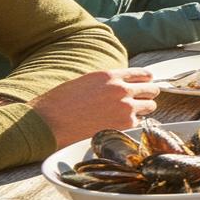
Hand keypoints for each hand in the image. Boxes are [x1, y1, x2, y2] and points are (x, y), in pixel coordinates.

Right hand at [28, 69, 161, 148]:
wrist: (48, 123)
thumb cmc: (61, 102)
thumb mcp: (87, 81)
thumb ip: (109, 81)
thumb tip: (123, 84)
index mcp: (110, 75)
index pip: (142, 73)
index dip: (145, 79)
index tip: (146, 83)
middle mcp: (121, 89)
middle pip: (152, 89)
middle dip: (147, 95)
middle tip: (141, 100)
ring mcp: (124, 108)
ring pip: (150, 106)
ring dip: (142, 110)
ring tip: (128, 114)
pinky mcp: (123, 126)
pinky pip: (138, 123)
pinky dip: (131, 124)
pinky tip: (118, 125)